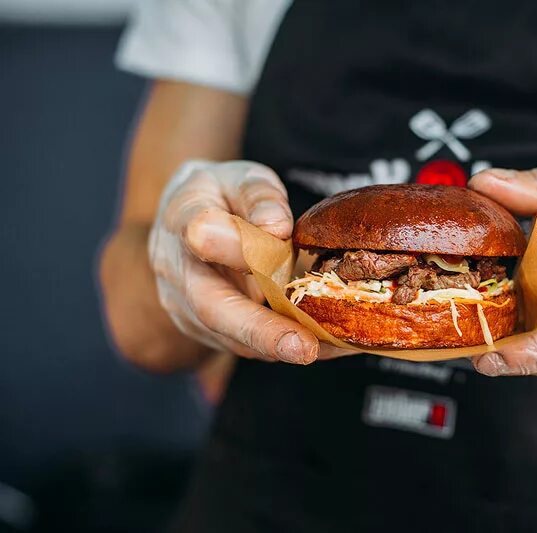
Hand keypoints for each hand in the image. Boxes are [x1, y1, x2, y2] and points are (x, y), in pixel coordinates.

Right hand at [149, 160, 351, 363]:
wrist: (184, 223)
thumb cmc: (221, 196)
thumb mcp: (242, 178)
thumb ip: (260, 197)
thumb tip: (277, 227)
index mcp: (184, 216)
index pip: (199, 231)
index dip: (230, 244)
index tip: (272, 244)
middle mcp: (175, 268)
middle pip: (212, 307)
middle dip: (260, 331)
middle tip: (304, 348)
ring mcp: (184, 306)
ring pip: (230, 337)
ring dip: (281, 347)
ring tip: (331, 347)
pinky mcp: (204, 331)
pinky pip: (243, 345)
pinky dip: (283, 348)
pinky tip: (323, 346)